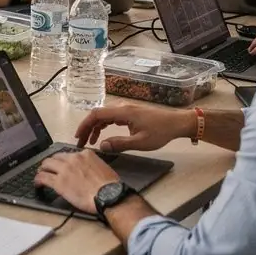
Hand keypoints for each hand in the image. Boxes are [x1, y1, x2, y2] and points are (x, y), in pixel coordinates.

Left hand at [34, 149, 118, 216]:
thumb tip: (89, 171)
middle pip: (56, 157)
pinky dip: (38, 180)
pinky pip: (43, 177)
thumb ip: (93, 165)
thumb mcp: (103, 168)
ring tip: (40, 174)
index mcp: (85, 154)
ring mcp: (64, 170)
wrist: (109, 195)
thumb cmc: (110, 186)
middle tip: (49, 169)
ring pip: (46, 164)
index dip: (64, 161)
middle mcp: (73, 159)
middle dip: (51, 163)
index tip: (63, 165)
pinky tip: (37, 184)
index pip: (69, 154)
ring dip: (42, 169)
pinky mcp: (58, 182)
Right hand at [76, 102, 192, 153]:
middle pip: (98, 114)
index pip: (97, 114)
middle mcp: (122, 107)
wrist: (177, 123)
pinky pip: (111, 117)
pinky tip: (103, 136)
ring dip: (95, 127)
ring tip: (90, 142)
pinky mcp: (130, 113)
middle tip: (81, 142)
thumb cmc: (160, 132)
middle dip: (87, 127)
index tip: (78, 137)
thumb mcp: (140, 142)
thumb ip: (119, 144)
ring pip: (104, 116)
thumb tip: (101, 146)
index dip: (84, 124)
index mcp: (123, 112)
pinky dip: (104, 126)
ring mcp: (126, 109)